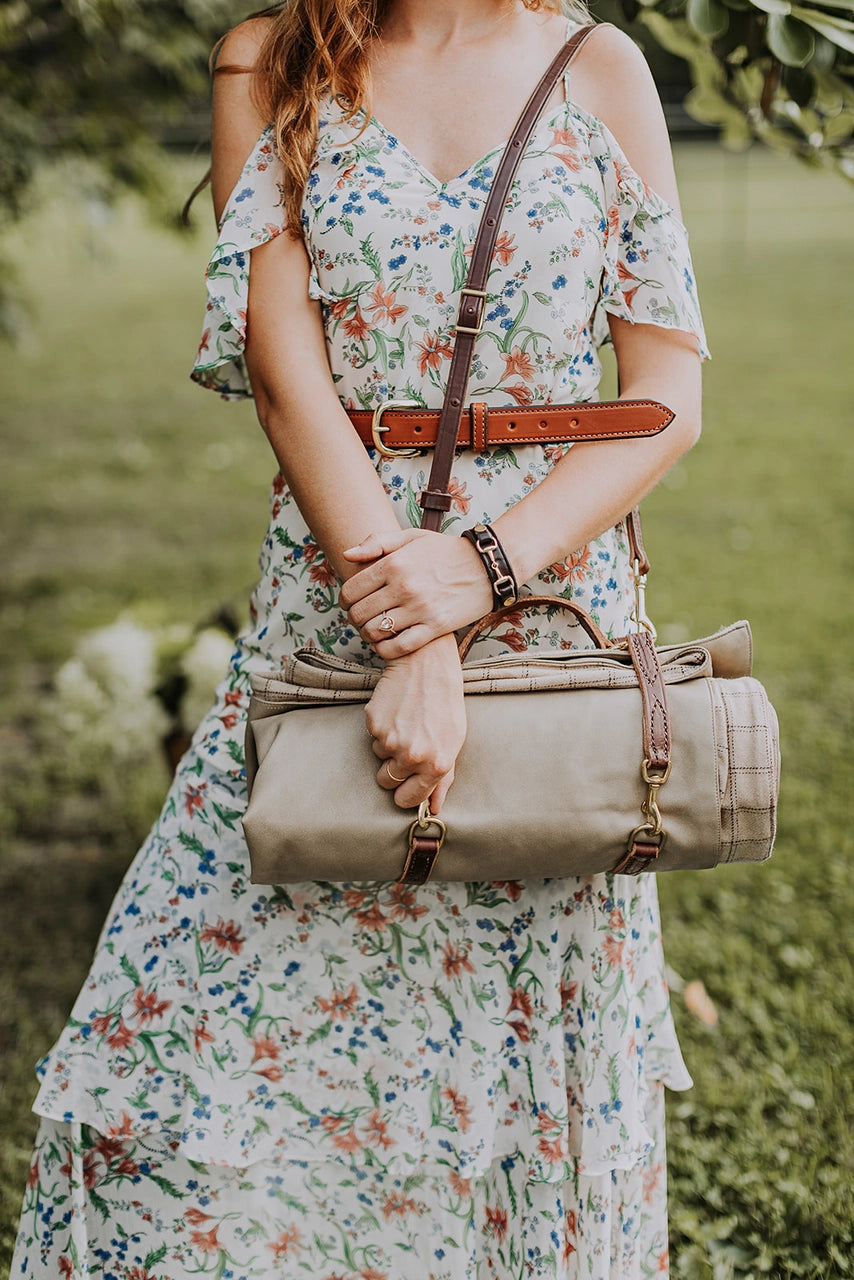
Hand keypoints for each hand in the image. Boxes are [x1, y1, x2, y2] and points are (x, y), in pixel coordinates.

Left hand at [340, 527, 493, 657]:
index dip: (344, 600)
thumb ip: (378, 542)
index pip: (351, 590)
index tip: (349, 603)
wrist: (487, 567)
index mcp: (394, 563)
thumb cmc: (446, 552)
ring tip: (373, 629)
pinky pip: (398, 647)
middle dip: (354, 618)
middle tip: (361, 617)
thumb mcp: (412, 537)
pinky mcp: (435, 627)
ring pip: (375, 632)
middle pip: (359, 613)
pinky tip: (386, 644)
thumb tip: (347, 554)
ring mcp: (420, 609)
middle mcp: (404, 586)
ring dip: (368, 634)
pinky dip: (385, 649)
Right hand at [365, 634, 465, 811]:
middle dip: (394, 769)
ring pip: (379, 758)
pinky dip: (382, 727)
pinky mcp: (374, 724)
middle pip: (387, 781)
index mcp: (436, 764)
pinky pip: (373, 737)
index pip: (407, 800)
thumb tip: (434, 807)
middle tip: (408, 746)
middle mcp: (412, 756)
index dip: (404, 795)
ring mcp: (391, 740)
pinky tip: (397, 711)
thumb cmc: (445, 703)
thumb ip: (443, 778)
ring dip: (389, 745)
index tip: (404, 787)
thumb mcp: (454, 741)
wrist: (426, 666)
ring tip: (407, 722)